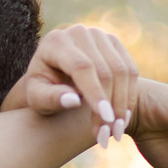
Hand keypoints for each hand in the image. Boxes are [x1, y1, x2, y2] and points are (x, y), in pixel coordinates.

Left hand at [0, 24, 137, 146]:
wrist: (51, 76)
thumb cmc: (40, 90)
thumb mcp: (37, 98)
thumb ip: (51, 98)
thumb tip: (73, 101)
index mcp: (55, 42)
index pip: (82, 67)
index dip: (95, 93)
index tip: (105, 119)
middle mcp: (79, 33)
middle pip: (105, 70)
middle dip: (111, 105)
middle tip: (110, 135)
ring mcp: (99, 35)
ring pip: (122, 70)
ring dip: (123, 104)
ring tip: (117, 132)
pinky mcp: (114, 43)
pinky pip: (130, 70)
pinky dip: (129, 96)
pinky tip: (123, 119)